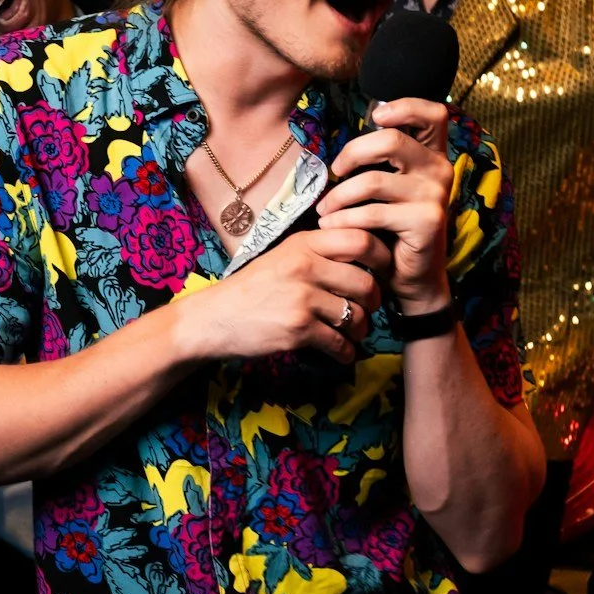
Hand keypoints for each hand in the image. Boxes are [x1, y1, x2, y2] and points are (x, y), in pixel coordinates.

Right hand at [173, 227, 386, 363]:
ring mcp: (302, 299)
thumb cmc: (249, 289)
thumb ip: (316, 252)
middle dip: (374, 301)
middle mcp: (305, 267)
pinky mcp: (298, 329)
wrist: (212, 318)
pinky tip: (342, 353)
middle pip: (365, 282)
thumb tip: (361, 256)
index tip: (381, 270)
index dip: (381, 256)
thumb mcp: (281, 257)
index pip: (360, 240)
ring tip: (355, 333)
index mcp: (303, 244)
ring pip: (356, 315)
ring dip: (362, 329)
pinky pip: (339, 343)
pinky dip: (346, 352)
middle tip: (370, 308)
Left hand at [315, 98, 455, 312]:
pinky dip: (344, 218)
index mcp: (433, 155)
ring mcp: (436, 195)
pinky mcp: (427, 221)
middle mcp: (441, 170)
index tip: (376, 116)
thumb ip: (381, 160)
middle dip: (351, 153)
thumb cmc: (391, 227)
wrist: (411, 277)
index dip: (404, 106)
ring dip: (339, 195)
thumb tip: (352, 133)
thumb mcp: (389, 187)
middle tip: (334, 172)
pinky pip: (372, 212)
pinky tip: (331, 226)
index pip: (433, 112)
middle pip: (391, 140)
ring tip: (324, 210)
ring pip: (373, 180)